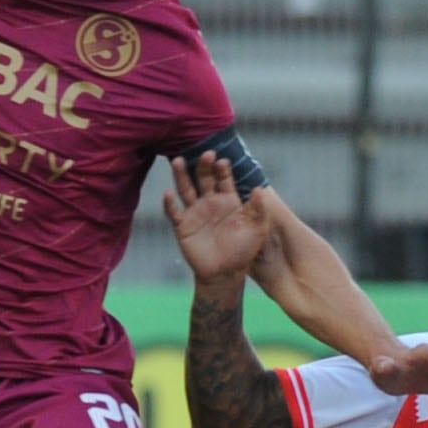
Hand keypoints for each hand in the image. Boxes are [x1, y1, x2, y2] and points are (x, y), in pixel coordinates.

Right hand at [161, 152, 270, 285]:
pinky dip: (169, 203)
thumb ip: (258, 210)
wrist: (225, 273)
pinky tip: (168, 193)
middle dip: (204, 166)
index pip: (224, 179)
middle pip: (204, 179)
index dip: (223, 169)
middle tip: (206, 154)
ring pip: (186, 189)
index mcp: (229, 201)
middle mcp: (210, 202)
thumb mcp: (256, 230)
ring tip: (177, 160)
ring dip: (181, 175)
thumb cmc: (243, 251)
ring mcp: (195, 213)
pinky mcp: (183, 226)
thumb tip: (260, 189)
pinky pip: (174, 213)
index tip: (223, 161)